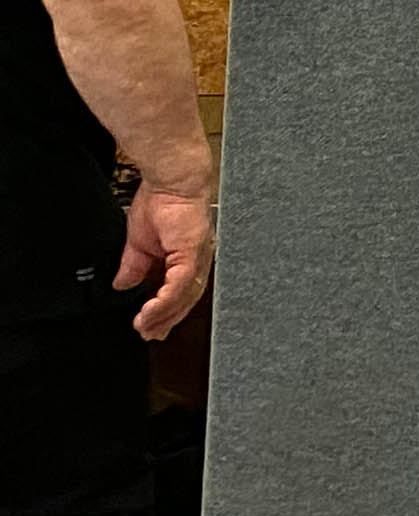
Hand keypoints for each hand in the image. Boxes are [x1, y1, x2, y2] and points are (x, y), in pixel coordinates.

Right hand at [117, 184, 213, 340]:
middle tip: (150, 335)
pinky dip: (165, 301)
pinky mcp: (192, 252)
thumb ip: (134, 266)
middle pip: (186, 300)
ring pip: (184, 297)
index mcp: (188, 259)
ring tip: (145, 328)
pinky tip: (151, 312)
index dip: (168, 313)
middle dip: (167, 321)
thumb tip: (123, 284)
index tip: (152, 328)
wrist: (172, 180)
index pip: (181, 293)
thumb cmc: (162, 202)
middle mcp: (198, 261)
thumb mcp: (140, 243)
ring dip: (163, 316)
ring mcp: (199, 257)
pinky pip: (180, 284)